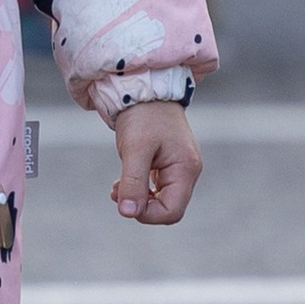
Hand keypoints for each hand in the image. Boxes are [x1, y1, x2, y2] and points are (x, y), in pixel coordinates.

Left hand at [112, 99, 200, 224]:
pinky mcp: (168, 163)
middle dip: (142, 206)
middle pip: (168, 208)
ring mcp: (179, 167)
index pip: (172, 211)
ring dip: (138, 198)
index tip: (124, 201)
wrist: (144, 89)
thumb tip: (128, 213)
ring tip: (117, 188)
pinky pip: (157, 187)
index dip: (148, 215)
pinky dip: (140, 188)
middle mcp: (187, 171)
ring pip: (161, 199)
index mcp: (185, 169)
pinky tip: (123, 181)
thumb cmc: (142, 115)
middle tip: (117, 193)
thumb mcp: (135, 149)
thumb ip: (133, 182)